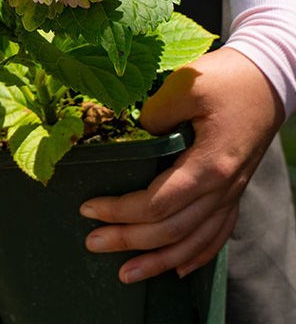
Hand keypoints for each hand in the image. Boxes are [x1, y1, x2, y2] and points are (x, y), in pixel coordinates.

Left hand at [79, 46, 284, 282]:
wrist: (267, 79)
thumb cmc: (225, 79)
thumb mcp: (186, 85)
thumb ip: (155, 112)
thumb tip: (133, 135)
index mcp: (209, 165)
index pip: (157, 203)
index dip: (120, 211)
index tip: (87, 209)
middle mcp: (222, 188)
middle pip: (171, 229)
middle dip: (129, 240)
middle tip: (92, 242)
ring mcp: (231, 193)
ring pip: (194, 241)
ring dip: (159, 260)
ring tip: (126, 274)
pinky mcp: (234, 190)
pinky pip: (217, 234)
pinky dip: (196, 255)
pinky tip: (178, 270)